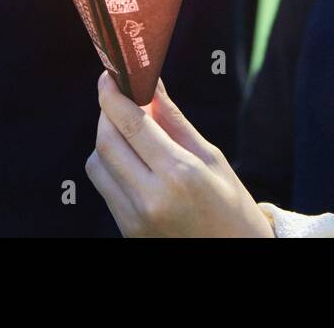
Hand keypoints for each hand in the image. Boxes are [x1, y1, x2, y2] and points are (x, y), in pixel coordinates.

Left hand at [85, 72, 273, 237]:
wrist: (235, 257)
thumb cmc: (233, 207)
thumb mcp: (212, 158)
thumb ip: (175, 121)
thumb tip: (151, 85)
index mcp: (179, 174)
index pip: (131, 124)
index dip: (112, 95)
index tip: (108, 76)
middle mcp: (151, 198)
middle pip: (106, 142)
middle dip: (107, 113)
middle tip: (120, 98)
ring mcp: (134, 219)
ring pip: (97, 165)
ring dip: (106, 140)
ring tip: (130, 132)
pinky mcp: (126, 231)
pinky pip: (105, 188)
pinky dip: (111, 166)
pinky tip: (132, 160)